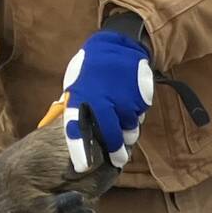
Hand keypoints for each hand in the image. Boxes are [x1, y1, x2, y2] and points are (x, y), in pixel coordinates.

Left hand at [61, 28, 153, 172]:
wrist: (120, 44)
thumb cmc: (93, 68)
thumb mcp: (78, 83)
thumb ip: (78, 105)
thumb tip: (72, 129)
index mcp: (80, 96)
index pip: (76, 127)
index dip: (79, 150)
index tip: (82, 168)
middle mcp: (101, 100)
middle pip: (110, 135)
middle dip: (115, 150)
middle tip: (118, 159)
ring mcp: (122, 100)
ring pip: (129, 128)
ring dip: (127, 131)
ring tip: (124, 120)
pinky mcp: (139, 98)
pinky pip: (138, 116)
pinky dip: (135, 116)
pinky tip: (130, 104)